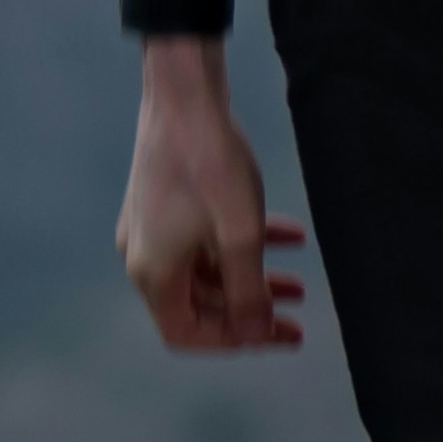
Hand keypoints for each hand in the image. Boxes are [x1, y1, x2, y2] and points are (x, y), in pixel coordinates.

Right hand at [116, 56, 307, 351]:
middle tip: (297, 318)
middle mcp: (143, 255)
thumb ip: (248, 293)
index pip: (184, 333)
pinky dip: (240, 246)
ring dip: (250, 282)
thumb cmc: (210, 169)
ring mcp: (150, 229)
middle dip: (249, 314)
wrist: (184, 99)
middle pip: (196, 305)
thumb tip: (256, 336)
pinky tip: (287, 235)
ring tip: (299, 284)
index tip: (275, 333)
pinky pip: (200, 241)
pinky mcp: (161, 205)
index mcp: (153, 271)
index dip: (232, 342)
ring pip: (203, 273)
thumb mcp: (240, 238)